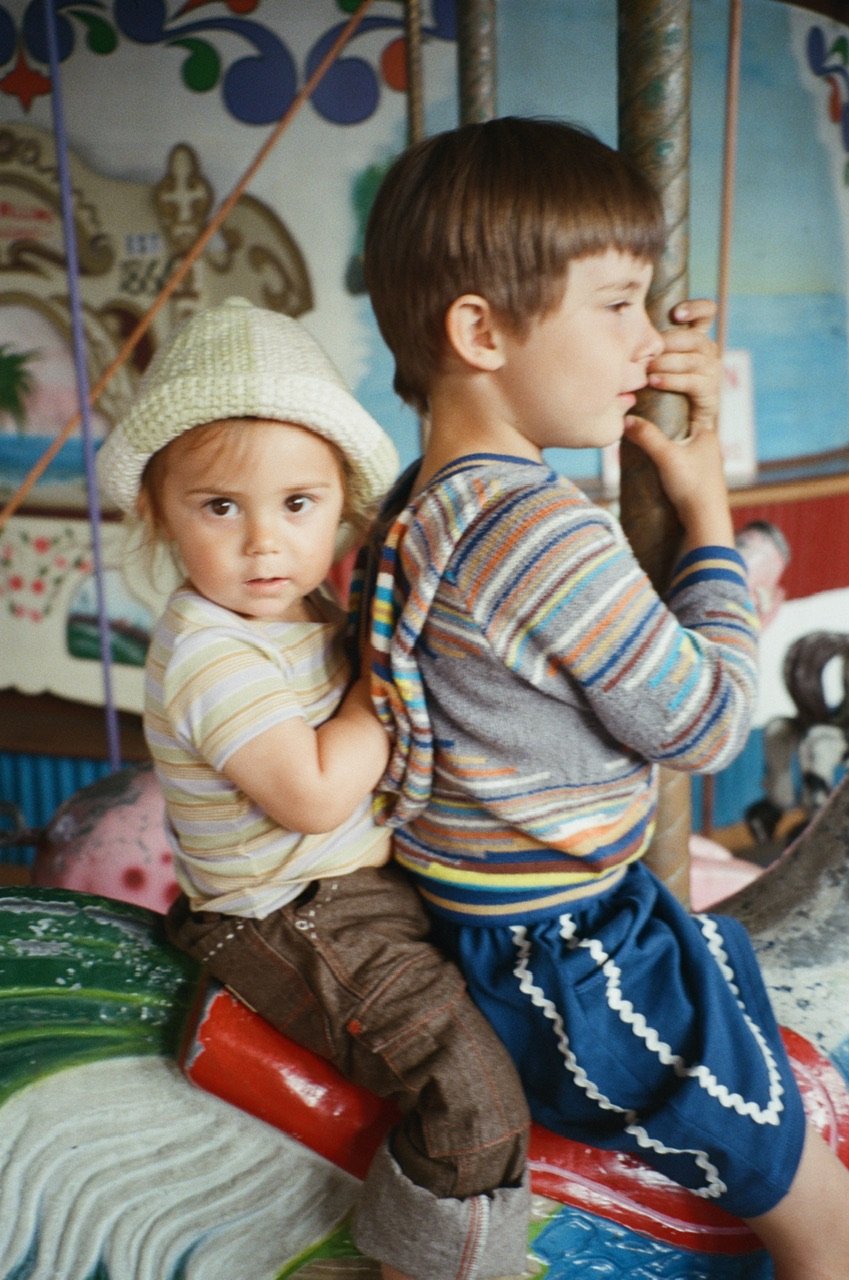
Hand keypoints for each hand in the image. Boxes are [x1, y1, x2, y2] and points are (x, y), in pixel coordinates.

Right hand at [624, 413, 733, 551]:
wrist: (705, 520)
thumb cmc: (691, 484)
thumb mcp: (665, 455)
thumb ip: (646, 435)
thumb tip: (626, 420)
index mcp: (707, 434)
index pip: (682, 415)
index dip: (662, 415)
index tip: (643, 417)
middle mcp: (709, 448)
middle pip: (678, 435)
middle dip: (660, 437)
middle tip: (638, 438)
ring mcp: (706, 467)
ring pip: (679, 453)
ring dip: (662, 455)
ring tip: (642, 456)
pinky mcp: (699, 484)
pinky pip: (680, 469)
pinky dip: (667, 469)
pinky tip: (654, 474)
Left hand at [647, 298, 720, 434]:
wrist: (670, 426)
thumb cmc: (652, 388)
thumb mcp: (649, 360)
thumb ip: (647, 343)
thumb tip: (625, 322)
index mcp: (695, 339)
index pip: (707, 313)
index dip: (696, 309)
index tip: (676, 315)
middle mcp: (707, 352)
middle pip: (695, 337)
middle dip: (670, 343)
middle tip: (648, 352)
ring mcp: (712, 371)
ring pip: (693, 359)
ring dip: (667, 363)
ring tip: (647, 371)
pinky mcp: (710, 392)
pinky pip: (693, 381)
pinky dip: (672, 380)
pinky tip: (655, 382)